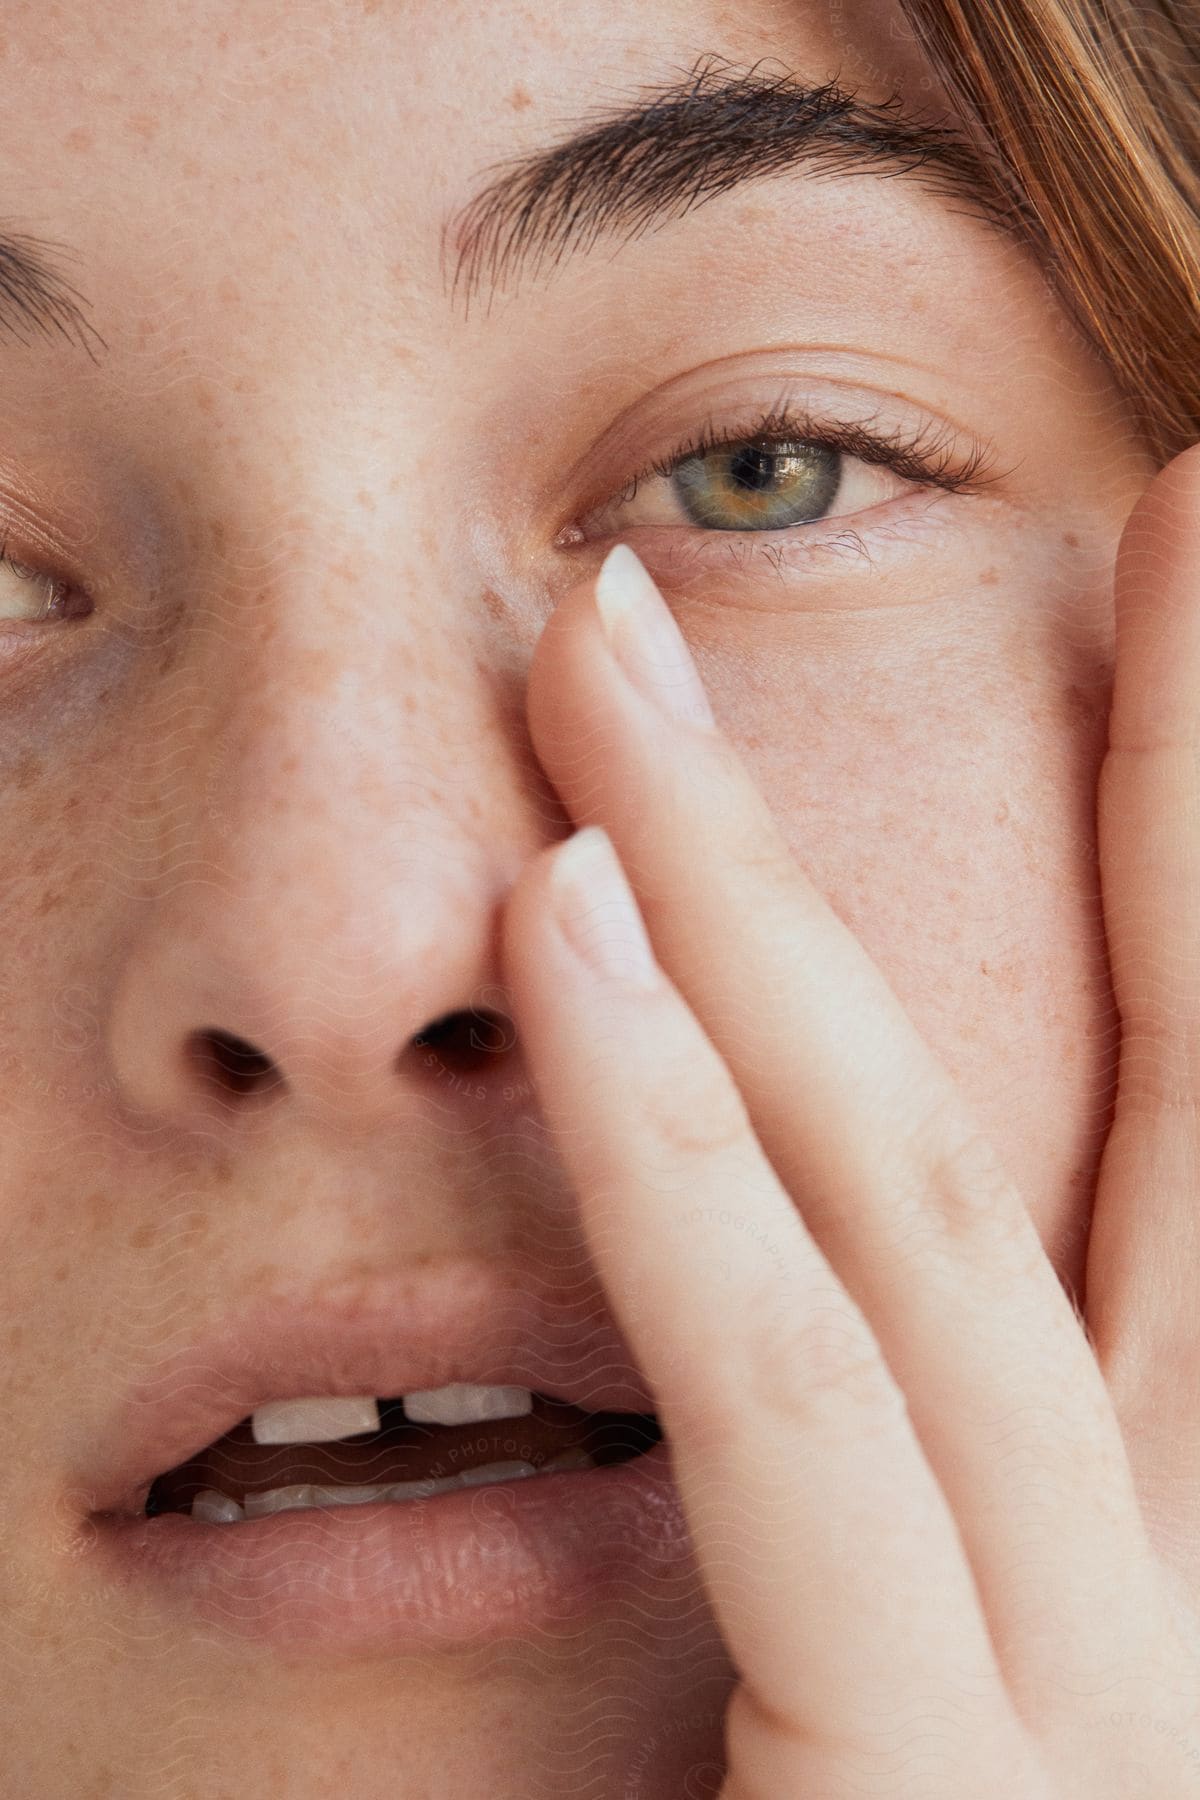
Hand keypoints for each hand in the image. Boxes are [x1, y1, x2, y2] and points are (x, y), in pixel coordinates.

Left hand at [500, 445, 1199, 1798]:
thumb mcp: (911, 1670)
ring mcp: (1114, 1690)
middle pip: (1162, 1102)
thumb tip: (758, 1231)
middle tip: (1141, 514)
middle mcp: (1189, 1573)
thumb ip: (864, 1456)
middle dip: (1158, 785)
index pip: (1194, 1124)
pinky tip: (569, 928)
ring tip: (625, 652)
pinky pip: (792, 1412)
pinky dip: (677, 1159)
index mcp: (1170, 1529)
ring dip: (774, 903)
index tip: (1168, 590)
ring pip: (935, 1207)